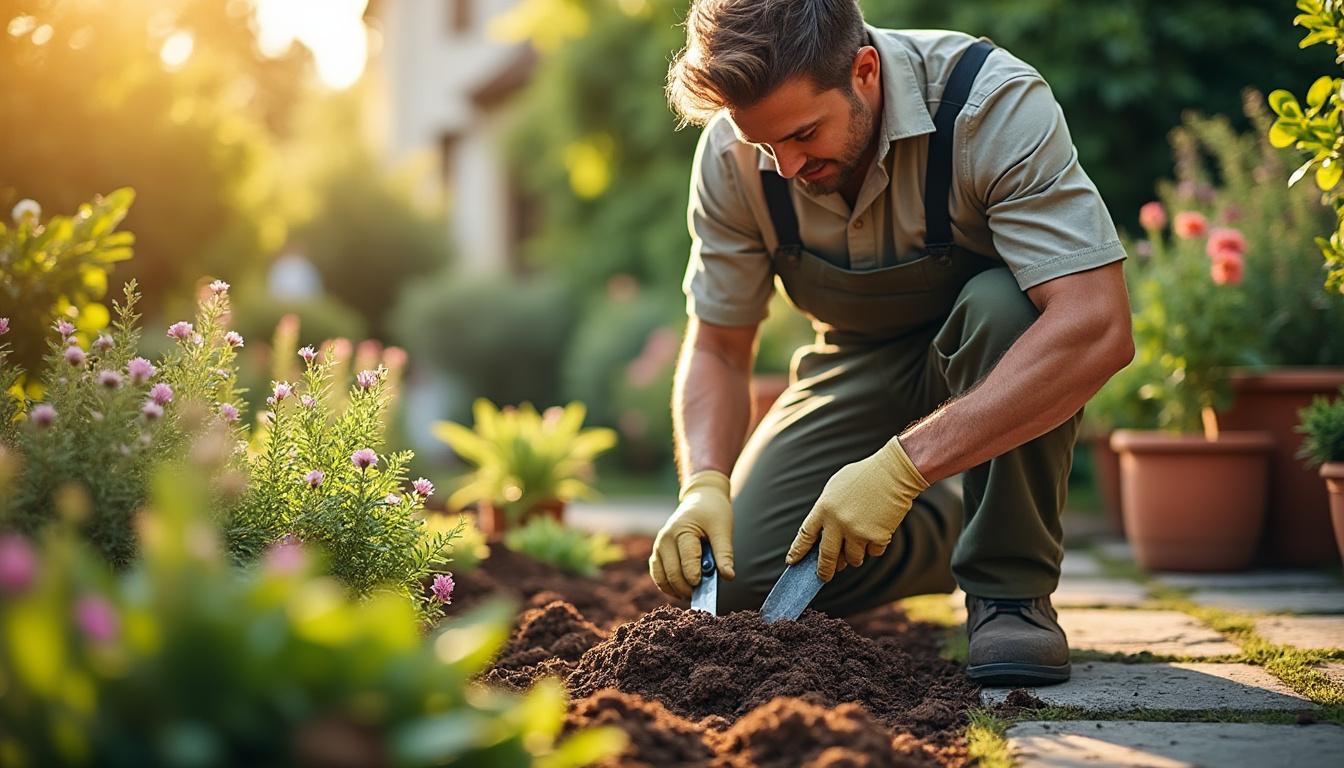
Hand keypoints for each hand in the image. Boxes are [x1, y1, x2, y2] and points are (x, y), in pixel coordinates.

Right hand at [650, 470, 735, 599]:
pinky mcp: (657, 553)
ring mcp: (658, 547)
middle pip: (672, 572)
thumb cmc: (713, 513)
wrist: (701, 498)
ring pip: (661, 577)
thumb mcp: (723, 529)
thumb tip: (729, 577)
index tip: (703, 586)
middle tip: (702, 594)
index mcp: (682, 531)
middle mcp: (665, 539)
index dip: (694, 576)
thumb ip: (724, 554)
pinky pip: (657, 575)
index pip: (687, 559)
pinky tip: (680, 591)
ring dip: (676, 589)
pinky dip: (667, 586)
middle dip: (687, 587)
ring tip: (693, 593)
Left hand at [785, 436, 928, 582]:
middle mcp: (837, 523)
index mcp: (824, 508)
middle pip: (826, 557)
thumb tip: (823, 538)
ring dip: (854, 556)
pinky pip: (873, 552)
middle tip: (823, 577)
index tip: (792, 562)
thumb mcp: (835, 488)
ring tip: (859, 541)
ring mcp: (857, 532)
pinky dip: (874, 546)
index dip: (798, 551)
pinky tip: (878, 529)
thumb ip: (826, 511)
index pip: (805, 536)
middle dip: (824, 571)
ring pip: (852, 559)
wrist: (893, 472)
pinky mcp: (877, 537)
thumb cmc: (864, 476)